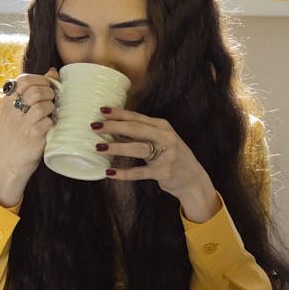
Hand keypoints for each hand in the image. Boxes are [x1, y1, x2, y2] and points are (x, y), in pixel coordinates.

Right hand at [0, 70, 58, 206]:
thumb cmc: (16, 134)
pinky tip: (48, 126)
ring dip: (51, 107)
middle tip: (51, 100)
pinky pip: (48, 122)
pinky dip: (51, 122)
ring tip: (50, 112)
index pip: (24, 79)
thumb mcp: (17, 111)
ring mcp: (22, 124)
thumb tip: (52, 71)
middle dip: (49, 93)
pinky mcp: (32, 136)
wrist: (8, 163)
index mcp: (7, 101)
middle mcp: (12, 111)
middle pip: (35, 91)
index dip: (40, 79)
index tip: (47, 86)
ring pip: (42, 106)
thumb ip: (33, 90)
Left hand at [91, 107, 220, 222]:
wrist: (193, 179)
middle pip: (136, 129)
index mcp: (163, 126)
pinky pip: (139, 172)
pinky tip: (109, 172)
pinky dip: (123, 173)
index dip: (119, 113)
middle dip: (114, 126)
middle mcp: (166, 137)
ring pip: (137, 148)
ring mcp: (166, 155)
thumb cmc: (171, 156)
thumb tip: (112, 129)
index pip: (137, 117)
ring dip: (116, 147)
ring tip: (98, 148)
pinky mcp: (163, 172)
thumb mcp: (160, 140)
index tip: (102, 110)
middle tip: (95, 126)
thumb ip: (140, 135)